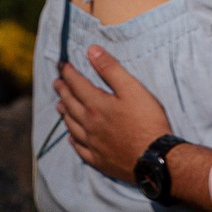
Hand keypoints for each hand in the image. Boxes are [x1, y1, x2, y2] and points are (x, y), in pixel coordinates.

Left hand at [54, 46, 173, 182]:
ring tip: (58, 106)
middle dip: (63, 91)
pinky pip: (80, 149)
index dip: (68, 73)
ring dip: (64, 114)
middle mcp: (90, 124)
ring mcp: (93, 144)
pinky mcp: (99, 160)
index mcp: (96, 105)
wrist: (155, 158)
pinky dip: (73, 141)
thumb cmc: (147, 121)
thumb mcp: (132, 89)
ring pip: (72, 126)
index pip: (77, 85)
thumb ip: (110, 69)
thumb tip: (91, 51)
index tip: (61, 65)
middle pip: (71, 104)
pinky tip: (71, 138)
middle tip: (56, 83)